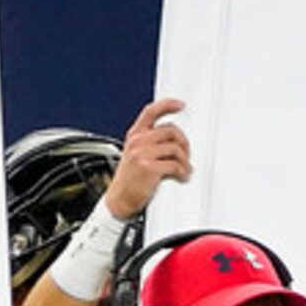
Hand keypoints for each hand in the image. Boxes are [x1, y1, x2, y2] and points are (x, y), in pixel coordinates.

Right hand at [103, 97, 192, 220]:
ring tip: (184, 168)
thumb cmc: (129, 180)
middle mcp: (137, 142)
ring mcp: (142, 154)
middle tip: (185, 154)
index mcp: (134, 136)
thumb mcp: (134, 154)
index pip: (151, 112)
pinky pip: (175, 165)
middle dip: (183, 142)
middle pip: (171, 130)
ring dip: (184, 160)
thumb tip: (176, 138)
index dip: (167, 105)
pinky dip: (182, 171)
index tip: (181, 105)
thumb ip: (150, 141)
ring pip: (175, 148)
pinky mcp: (149, 168)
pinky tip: (181, 176)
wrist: (119, 200)